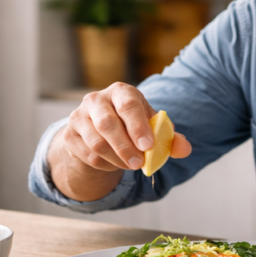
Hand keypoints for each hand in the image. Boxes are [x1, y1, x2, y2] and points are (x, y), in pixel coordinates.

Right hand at [49, 83, 191, 200]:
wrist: (102, 131)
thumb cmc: (133, 125)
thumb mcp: (152, 127)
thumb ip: (169, 137)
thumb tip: (184, 148)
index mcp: (121, 91)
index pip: (128, 104)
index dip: (138, 126)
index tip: (148, 146)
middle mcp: (96, 99)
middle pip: (107, 123)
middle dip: (126, 147)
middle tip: (140, 164)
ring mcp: (79, 116)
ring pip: (97, 143)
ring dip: (117, 159)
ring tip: (132, 165)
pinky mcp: (70, 135)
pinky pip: (88, 155)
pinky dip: (106, 164)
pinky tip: (116, 163)